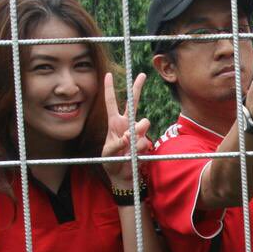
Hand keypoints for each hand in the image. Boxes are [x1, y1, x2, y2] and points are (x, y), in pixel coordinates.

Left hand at [101, 72, 151, 189]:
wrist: (123, 177)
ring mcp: (138, 133)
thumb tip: (128, 137)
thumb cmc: (111, 164)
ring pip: (144, 123)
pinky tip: (134, 156)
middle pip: (133, 102)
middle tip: (142, 75)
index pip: (111, 103)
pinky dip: (138, 149)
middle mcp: (127, 125)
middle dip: (137, 88)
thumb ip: (116, 145)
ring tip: (129, 145)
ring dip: (137, 132)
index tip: (108, 74)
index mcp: (114, 123)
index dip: (109, 89)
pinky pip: (145, 142)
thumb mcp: (107, 154)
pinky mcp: (145, 143)